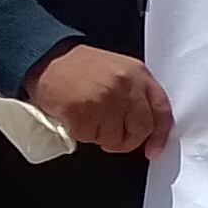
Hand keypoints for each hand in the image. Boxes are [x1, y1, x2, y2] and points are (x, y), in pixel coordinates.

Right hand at [28, 42, 174, 156]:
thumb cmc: (79, 67)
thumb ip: (135, 95)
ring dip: (100, 135)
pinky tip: (75, 117)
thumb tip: (145, 129)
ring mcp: (105, 99)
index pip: (161, 109)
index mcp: (137, 73)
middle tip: (110, 135)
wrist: (46, 59)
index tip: (154, 149)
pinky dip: (82, 133)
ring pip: (115, 138)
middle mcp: (125, 85)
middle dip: (126, 140)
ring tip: (88, 117)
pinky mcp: (84, 112)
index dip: (160, 134)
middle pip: (141, 129)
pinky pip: (90, 138)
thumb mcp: (117, 70)